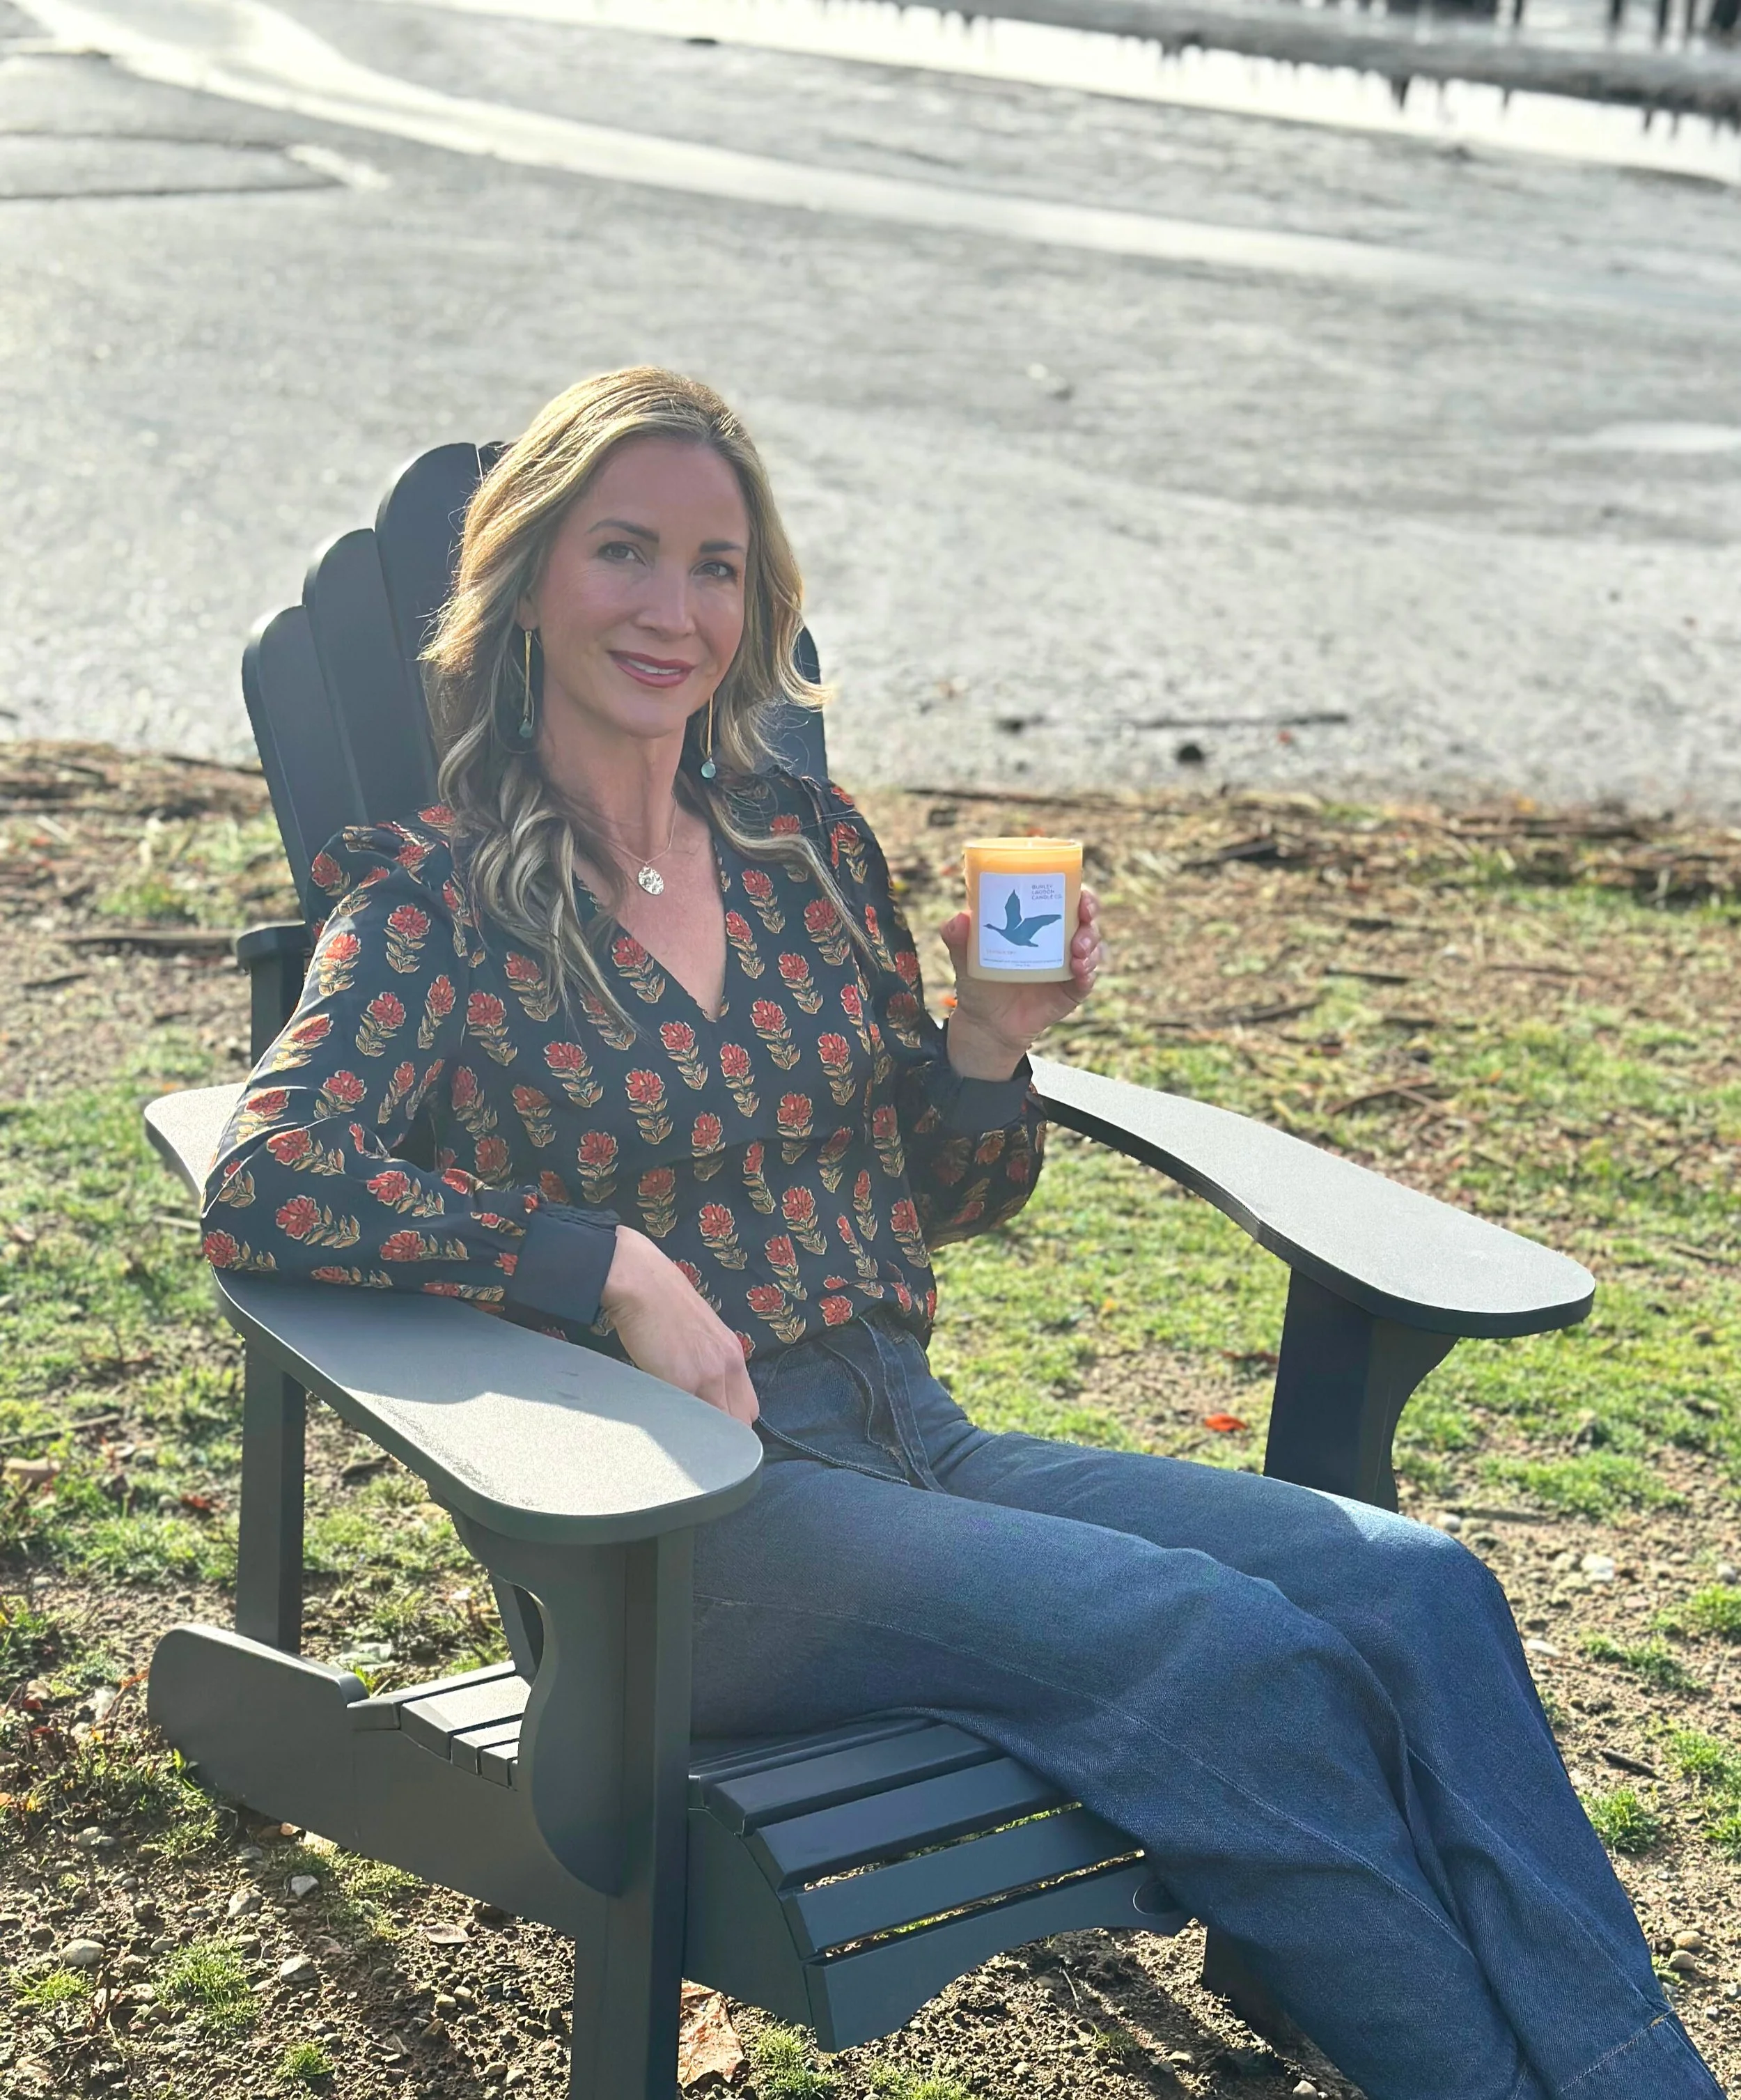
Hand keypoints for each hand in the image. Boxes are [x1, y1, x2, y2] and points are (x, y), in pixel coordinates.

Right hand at [599, 1226, 758, 1424]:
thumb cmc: (663, 1303)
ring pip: (720, 1424)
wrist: (643, 1284)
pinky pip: (692, 1418)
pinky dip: (683, 1427)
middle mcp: (729, 1365)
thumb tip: (701, 1389)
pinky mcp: (684, 1382)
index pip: (748, 1406)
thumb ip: (707, 1361)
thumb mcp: (699, 1333)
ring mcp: (709, 1375)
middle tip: (699, 1436)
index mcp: (733, 1354)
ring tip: (684, 1436)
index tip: (715, 1429)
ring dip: (705, 1433)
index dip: (733, 1422)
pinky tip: (670, 1425)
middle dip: (724, 1433)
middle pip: (741, 1420)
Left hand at [938, 886, 1106, 1081]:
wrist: (986, 1021)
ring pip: (1092, 947)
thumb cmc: (979, 980)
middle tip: (1084, 914)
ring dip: (1090, 943)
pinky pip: (1087, 980)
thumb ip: (957, 936)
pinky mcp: (1072, 990)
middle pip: (1086, 918)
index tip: (1077, 891)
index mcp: (1038, 923)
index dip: (1077, 891)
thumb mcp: (965, 955)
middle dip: (1090, 911)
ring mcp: (1068, 965)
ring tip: (1077, 951)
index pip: (1065, 898)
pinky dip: (1088, 973)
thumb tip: (961, 918)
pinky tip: (1080, 971)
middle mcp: (1059, 940)